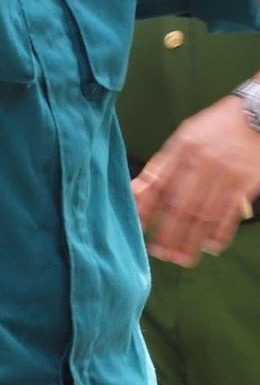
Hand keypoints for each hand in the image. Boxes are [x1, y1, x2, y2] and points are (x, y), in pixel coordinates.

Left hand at [134, 94, 259, 267]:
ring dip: (192, 240)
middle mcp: (202, 163)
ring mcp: (226, 174)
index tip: (139, 228)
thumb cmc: (218, 126)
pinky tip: (212, 247)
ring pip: (205, 214)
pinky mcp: (247, 182)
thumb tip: (137, 191)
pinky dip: (221, 232)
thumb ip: (162, 164)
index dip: (147, 210)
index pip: (159, 185)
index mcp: (183, 150)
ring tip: (182, 259)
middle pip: (181, 206)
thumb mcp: (186, 135)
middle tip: (160, 254)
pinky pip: (230, 212)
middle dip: (169, 233)